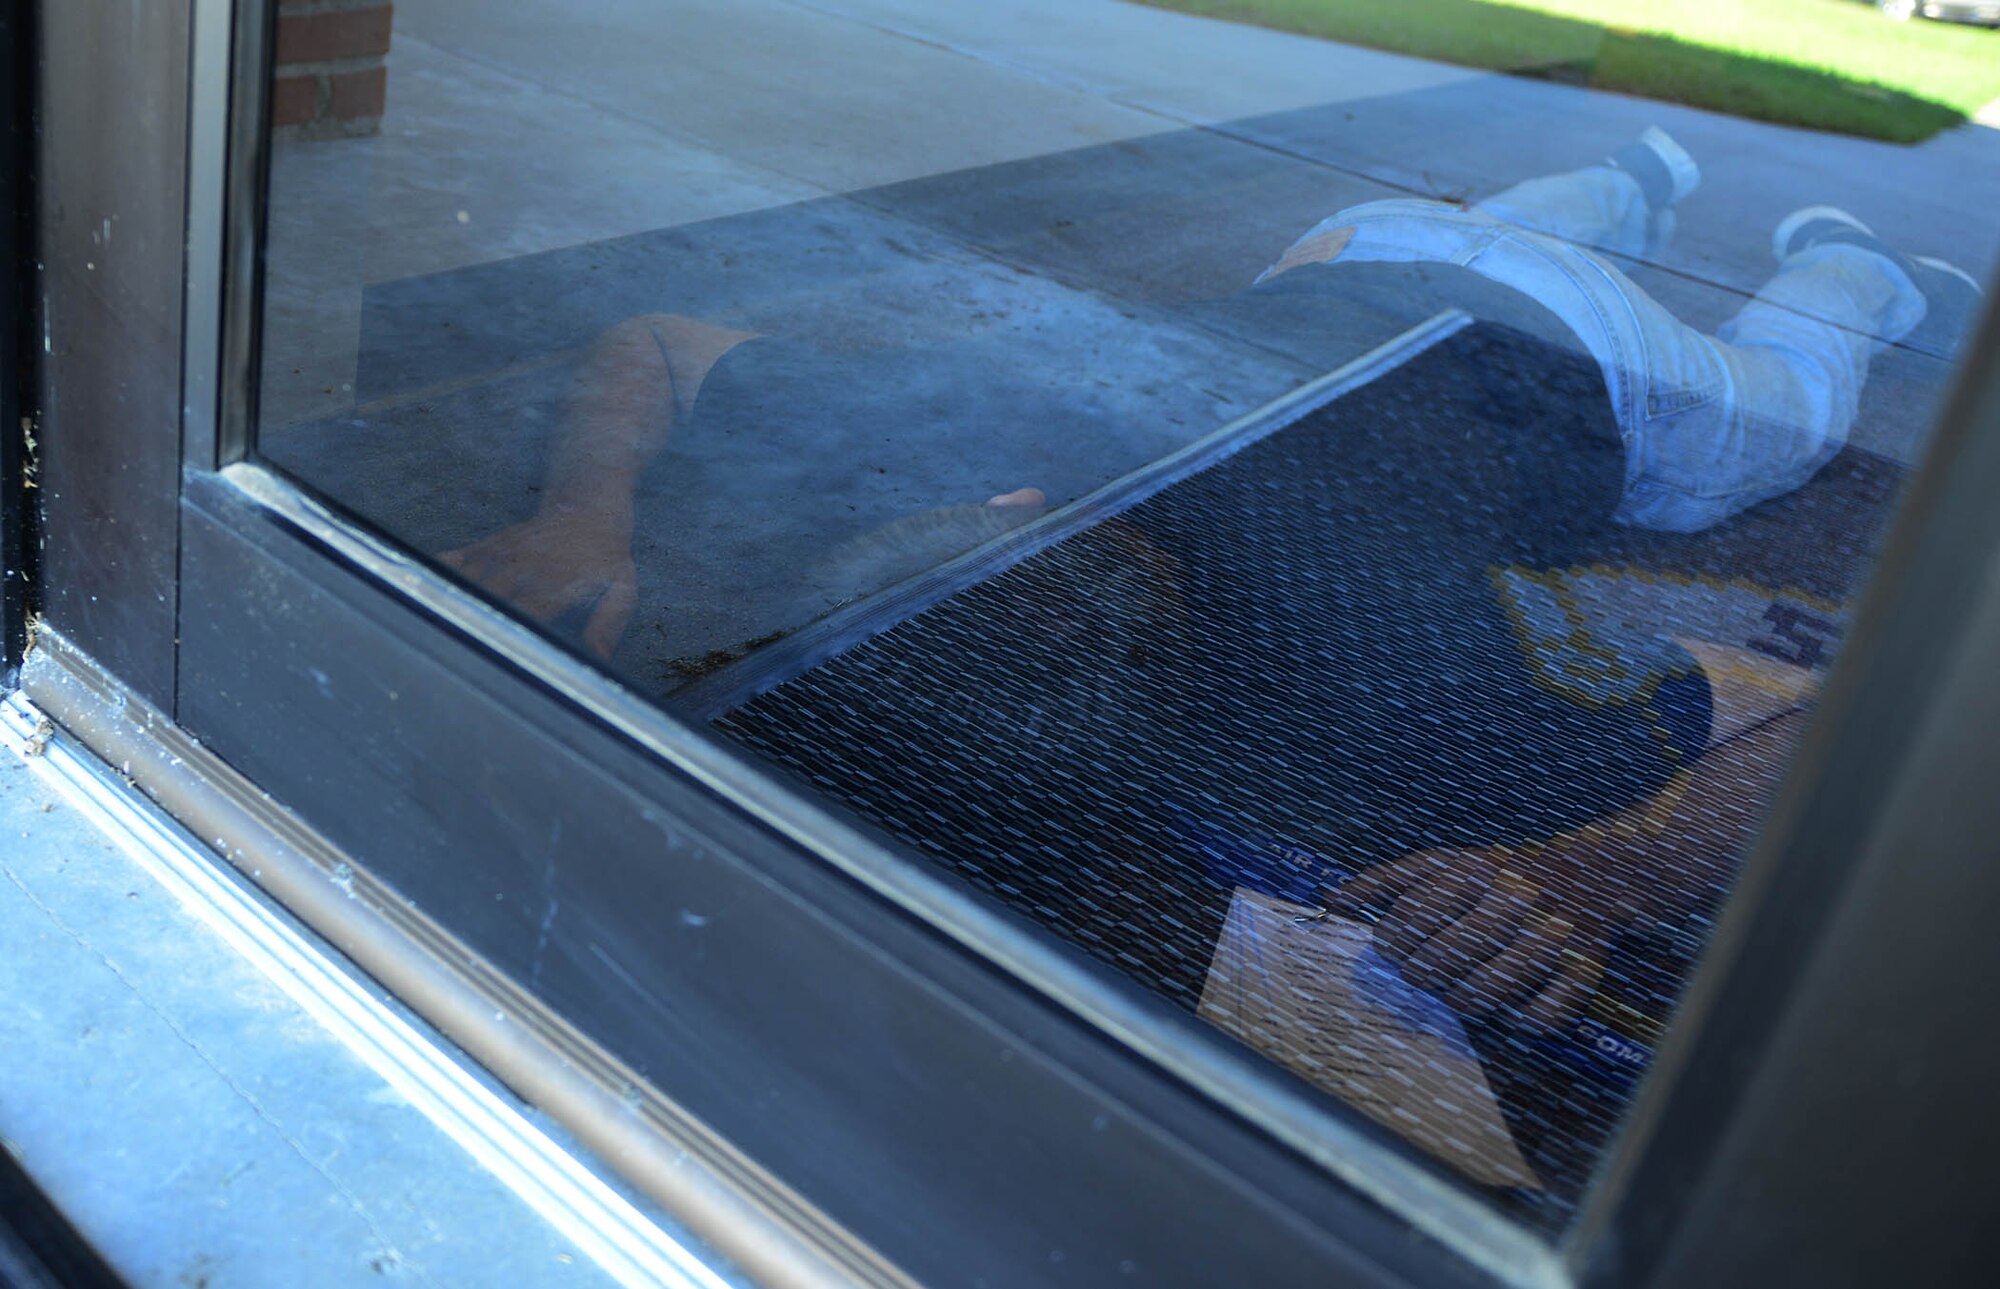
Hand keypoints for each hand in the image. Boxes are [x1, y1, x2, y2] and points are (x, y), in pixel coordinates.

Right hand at [438, 505, 637, 659]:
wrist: (588, 504)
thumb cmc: (606, 554)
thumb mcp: (621, 587)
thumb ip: (609, 623)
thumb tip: (598, 658)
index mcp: (555, 583)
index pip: (525, 615)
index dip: (507, 637)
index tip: (490, 659)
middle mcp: (524, 566)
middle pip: (489, 600)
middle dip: (472, 625)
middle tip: (450, 655)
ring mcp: (503, 552)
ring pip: (468, 580)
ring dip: (450, 604)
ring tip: (427, 632)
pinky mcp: (490, 544)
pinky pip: (457, 559)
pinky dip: (438, 573)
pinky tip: (417, 589)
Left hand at [1327, 841, 1644, 1033]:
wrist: (1591, 873)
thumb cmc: (1500, 874)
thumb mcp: (1444, 863)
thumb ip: (1388, 880)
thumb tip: (1332, 899)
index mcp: (1476, 871)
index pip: (1413, 917)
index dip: (1392, 942)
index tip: (1394, 948)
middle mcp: (1515, 900)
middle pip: (1444, 958)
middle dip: (1421, 973)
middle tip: (1422, 972)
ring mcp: (1552, 936)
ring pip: (1486, 992)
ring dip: (1460, 999)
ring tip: (1454, 989)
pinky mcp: (1584, 969)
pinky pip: (1542, 1014)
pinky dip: (1520, 1019)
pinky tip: (1508, 1003)